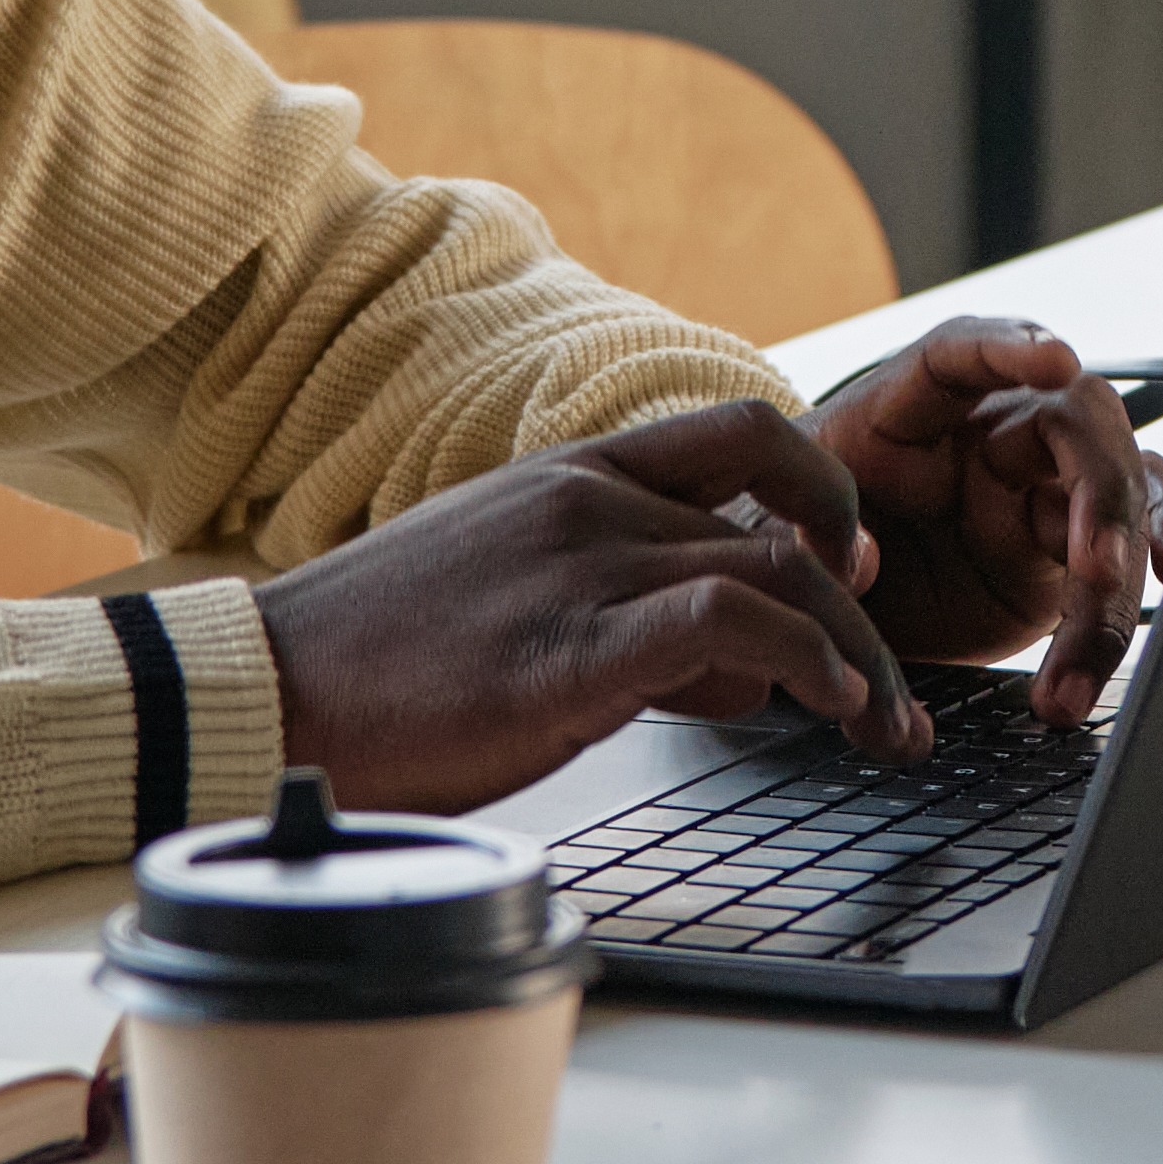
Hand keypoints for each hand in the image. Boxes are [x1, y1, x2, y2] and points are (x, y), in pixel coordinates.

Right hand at [249, 402, 927, 813]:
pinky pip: (728, 622)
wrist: (267, 688)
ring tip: (884, 727)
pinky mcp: (568, 648)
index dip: (824, 493)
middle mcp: (590, 501)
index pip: (744, 435)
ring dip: (857, 656)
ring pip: (778, 570)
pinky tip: (830, 709)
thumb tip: (739, 665)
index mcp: (576, 474)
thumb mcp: (519, 601)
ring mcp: (581, 566)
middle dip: (864, 608)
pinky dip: (806, 660)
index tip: (852, 568)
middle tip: (895, 687)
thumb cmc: (382, 660)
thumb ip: (629, 607)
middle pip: (786, 521)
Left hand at [813, 319, 1162, 723]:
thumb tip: (859, 560)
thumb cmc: (801, 543)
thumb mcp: (783, 540)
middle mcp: (987, 428)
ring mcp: (1038, 484)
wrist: (822, 606)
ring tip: (1079, 666)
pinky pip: (1138, 530)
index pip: (959, 352)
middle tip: (1097, 568)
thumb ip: (811, 544)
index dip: (1008, 348)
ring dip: (1115, 578)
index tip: (1056, 359)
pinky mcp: (1069, 541)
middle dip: (1097, 492)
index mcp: (907, 403)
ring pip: (1115, 497)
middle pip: (1073, 423)